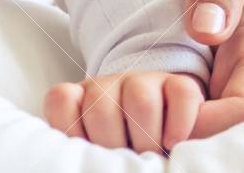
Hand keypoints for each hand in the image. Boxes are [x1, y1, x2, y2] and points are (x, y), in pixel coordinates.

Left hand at [44, 71, 204, 152]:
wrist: (164, 137)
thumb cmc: (122, 151)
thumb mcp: (98, 149)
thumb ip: (84, 149)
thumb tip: (73, 158)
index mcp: (81, 100)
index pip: (62, 100)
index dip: (73, 129)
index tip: (90, 151)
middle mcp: (107, 86)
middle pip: (100, 107)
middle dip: (113, 143)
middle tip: (124, 163)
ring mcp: (142, 81)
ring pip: (140, 99)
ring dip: (147, 137)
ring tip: (150, 157)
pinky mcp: (177, 85)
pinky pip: (181, 93)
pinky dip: (179, 124)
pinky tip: (172, 143)